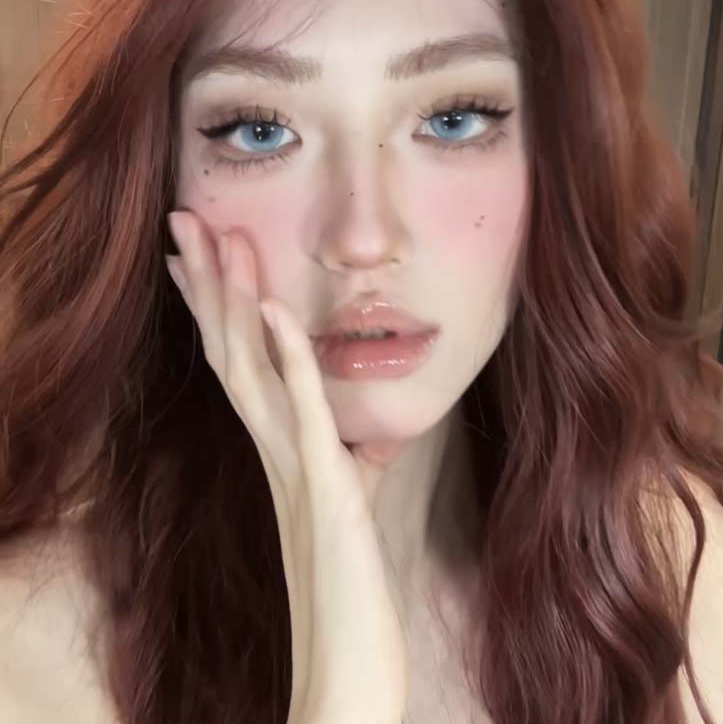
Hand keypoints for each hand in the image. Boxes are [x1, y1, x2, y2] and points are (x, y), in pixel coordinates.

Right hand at [165, 210, 407, 723]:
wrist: (346, 671)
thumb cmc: (349, 591)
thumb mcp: (349, 507)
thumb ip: (348, 462)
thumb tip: (368, 435)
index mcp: (277, 451)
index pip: (234, 365)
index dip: (210, 310)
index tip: (191, 260)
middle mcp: (274, 453)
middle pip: (228, 350)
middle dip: (208, 283)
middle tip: (184, 221)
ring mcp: (294, 468)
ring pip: (250, 368)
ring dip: (235, 300)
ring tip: (217, 238)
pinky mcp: (326, 489)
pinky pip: (303, 411)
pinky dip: (289, 357)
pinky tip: (278, 310)